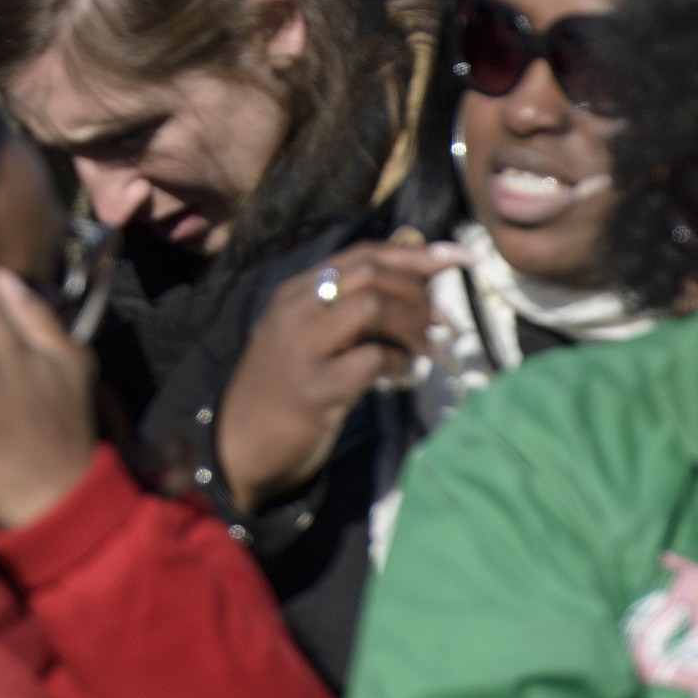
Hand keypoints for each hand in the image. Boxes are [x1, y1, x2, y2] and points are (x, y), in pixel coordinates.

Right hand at [214, 242, 449, 509]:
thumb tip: (416, 286)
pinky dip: (400, 364)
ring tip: (431, 349)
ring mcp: (303, 347)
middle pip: (371, 274)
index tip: (458, 257)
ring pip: (373, 307)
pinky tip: (404, 378)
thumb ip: (346, 310)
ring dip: (415, 325)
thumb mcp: (308, 336)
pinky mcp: (315, 388)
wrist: (239, 444)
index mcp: (296, 291)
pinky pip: (372, 359)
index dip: (415, 253)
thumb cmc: (282, 388)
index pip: (362, 254)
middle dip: (420, 292)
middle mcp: (296, 309)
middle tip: (445, 322)